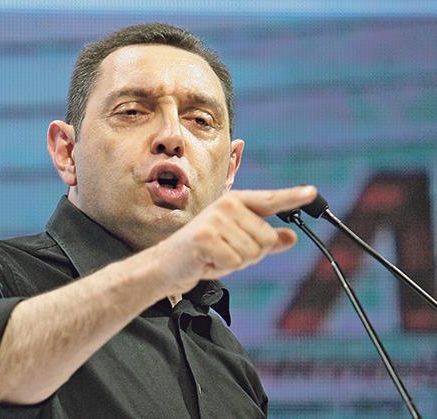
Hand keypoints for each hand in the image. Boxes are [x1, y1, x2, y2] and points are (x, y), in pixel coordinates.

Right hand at [154, 185, 317, 293]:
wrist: (167, 264)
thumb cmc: (204, 253)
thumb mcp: (238, 245)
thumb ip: (265, 240)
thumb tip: (292, 237)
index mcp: (236, 202)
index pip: (270, 200)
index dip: (293, 197)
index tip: (312, 193)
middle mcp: (227, 206)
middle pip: (267, 239)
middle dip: (251, 254)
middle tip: (225, 251)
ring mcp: (216, 221)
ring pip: (253, 253)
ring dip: (236, 262)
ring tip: (215, 255)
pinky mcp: (206, 238)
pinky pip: (235, 262)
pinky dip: (223, 268)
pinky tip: (207, 261)